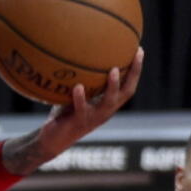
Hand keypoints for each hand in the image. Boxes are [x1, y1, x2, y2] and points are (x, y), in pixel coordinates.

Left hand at [3, 47, 143, 174]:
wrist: (52, 140)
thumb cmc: (64, 114)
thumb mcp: (75, 95)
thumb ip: (81, 79)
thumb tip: (77, 52)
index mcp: (108, 105)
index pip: (128, 86)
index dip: (135, 70)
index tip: (139, 50)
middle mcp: (105, 112)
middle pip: (126, 93)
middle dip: (133, 73)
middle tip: (135, 55)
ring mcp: (93, 118)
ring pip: (107, 103)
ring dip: (112, 86)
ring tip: (114, 70)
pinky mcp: (78, 123)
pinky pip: (81, 109)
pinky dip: (80, 98)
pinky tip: (78, 86)